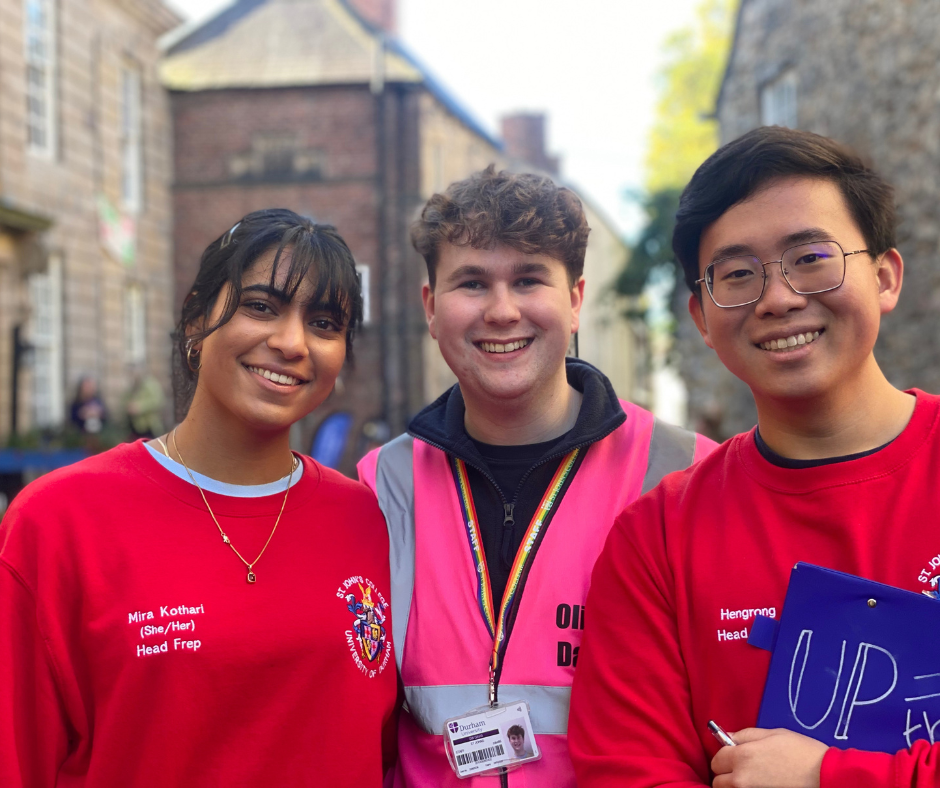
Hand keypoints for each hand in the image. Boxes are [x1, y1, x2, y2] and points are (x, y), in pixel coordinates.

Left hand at [711, 728, 826, 787]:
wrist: (827, 777)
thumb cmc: (802, 752)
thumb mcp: (773, 734)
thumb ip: (746, 735)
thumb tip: (727, 737)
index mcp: (742, 756)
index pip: (716, 761)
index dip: (724, 757)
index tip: (734, 757)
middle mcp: (741, 779)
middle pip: (719, 781)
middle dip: (727, 775)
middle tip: (744, 771)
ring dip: (736, 786)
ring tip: (754, 780)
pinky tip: (762, 786)